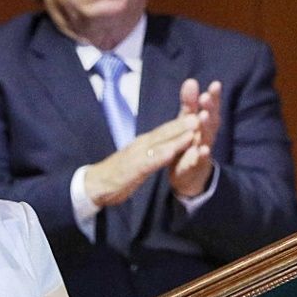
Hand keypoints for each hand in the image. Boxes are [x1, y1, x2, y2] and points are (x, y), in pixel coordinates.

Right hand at [83, 114, 197, 207]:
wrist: (94, 184)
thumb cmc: (118, 172)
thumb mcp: (139, 158)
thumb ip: (152, 150)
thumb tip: (166, 142)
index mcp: (144, 143)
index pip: (165, 130)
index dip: (182, 122)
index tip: (199, 112)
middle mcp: (141, 144)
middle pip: (165, 132)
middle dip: (184, 123)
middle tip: (201, 112)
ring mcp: (136, 155)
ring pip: (159, 143)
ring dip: (177, 135)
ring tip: (194, 127)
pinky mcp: (132, 169)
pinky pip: (148, 162)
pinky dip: (161, 156)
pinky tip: (171, 152)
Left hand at [170, 77, 221, 199]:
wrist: (189, 175)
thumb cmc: (189, 144)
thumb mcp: (187, 122)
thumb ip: (189, 104)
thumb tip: (191, 80)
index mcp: (204, 123)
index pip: (211, 108)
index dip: (214, 97)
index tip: (215, 84)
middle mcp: (207, 135)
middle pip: (211, 121)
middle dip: (210, 109)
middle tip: (206, 97)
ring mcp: (203, 150)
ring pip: (206, 138)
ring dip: (206, 127)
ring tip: (204, 116)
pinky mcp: (196, 165)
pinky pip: (200, 160)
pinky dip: (202, 155)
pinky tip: (203, 150)